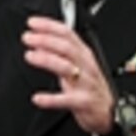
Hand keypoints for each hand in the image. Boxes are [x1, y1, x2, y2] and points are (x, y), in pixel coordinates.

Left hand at [22, 15, 113, 135]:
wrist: (107, 111)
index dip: (49, 26)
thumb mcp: (79, 65)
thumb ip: (60, 54)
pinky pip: (66, 99)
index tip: (33, 23)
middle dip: (45, 40)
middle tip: (28, 38)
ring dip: (47, 60)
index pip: (67, 34)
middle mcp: (86, 66)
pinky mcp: (83, 101)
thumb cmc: (90, 86)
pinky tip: (38, 98)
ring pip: (66, 68)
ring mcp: (85, 83)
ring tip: (30, 56)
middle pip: (66, 47)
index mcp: (84, 54)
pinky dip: (51, 99)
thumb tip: (39, 44)